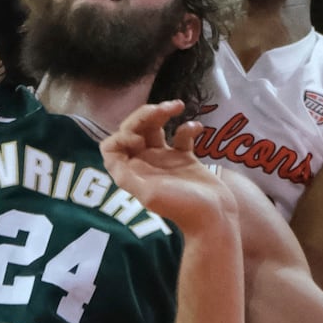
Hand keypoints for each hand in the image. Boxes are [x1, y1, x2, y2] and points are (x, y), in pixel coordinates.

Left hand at [101, 102, 228, 238]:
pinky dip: (187, 128)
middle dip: (144, 115)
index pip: (112, 146)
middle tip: (164, 109)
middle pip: (133, 130)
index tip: (139, 140)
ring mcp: (164, 159)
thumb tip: (108, 154)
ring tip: (178, 105)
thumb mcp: (149, 195)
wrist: (214, 217)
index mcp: (132, 172)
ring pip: (155, 128)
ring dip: (162, 113)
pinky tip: (196, 128)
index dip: (121, 136)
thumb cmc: (182, 208)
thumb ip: (126, 176)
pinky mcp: (184, 158)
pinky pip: (180, 135)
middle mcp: (144, 164)